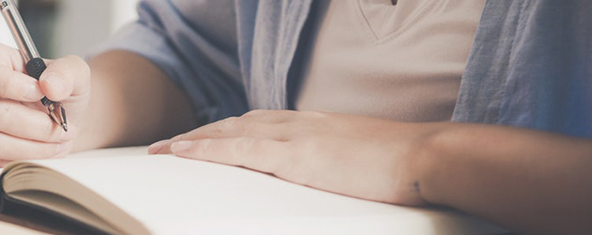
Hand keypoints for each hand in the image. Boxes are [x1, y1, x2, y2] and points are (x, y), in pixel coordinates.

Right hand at [0, 42, 90, 167]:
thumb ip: (66, 72)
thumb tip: (51, 86)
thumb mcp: (70, 72)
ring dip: (33, 146)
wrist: (55, 118)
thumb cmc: (55, 90)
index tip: (40, 92)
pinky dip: (24, 159)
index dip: (8, 84)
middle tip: (61, 126)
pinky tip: (42, 149)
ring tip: (57, 139)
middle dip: (35, 124)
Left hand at [149, 110, 437, 204]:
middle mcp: (298, 123)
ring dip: (192, 141)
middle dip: (200, 134)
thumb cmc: (404, 164)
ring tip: (163, 150)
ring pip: (228, 132)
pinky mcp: (295, 156)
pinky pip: (237, 149)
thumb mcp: (360, 158)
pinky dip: (205, 149)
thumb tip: (324, 176)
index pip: (258, 122)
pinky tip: (181, 153)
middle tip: (169, 145)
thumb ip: (334, 162)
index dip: (227, 130)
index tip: (204, 137)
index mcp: (314, 124)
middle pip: (235, 123)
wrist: (427, 156)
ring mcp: (294, 136)